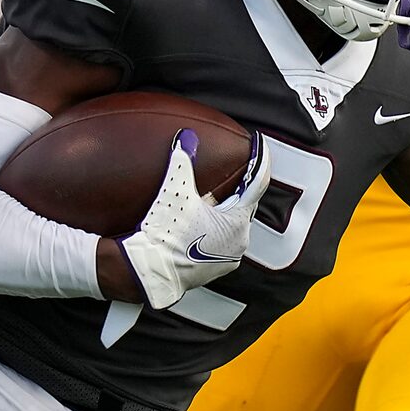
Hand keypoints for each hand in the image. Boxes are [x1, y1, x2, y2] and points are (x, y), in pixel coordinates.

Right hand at [119, 130, 268, 310]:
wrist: (149, 271)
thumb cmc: (165, 234)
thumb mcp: (175, 191)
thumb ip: (183, 162)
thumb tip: (186, 139)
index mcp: (237, 222)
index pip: (256, 185)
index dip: (258, 163)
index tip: (259, 147)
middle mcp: (240, 242)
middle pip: (243, 206)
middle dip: (235, 191)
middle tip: (228, 175)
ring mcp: (228, 259)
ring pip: (232, 226)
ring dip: (223, 212)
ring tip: (209, 201)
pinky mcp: (214, 270)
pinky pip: (221, 242)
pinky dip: (214, 229)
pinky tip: (200, 223)